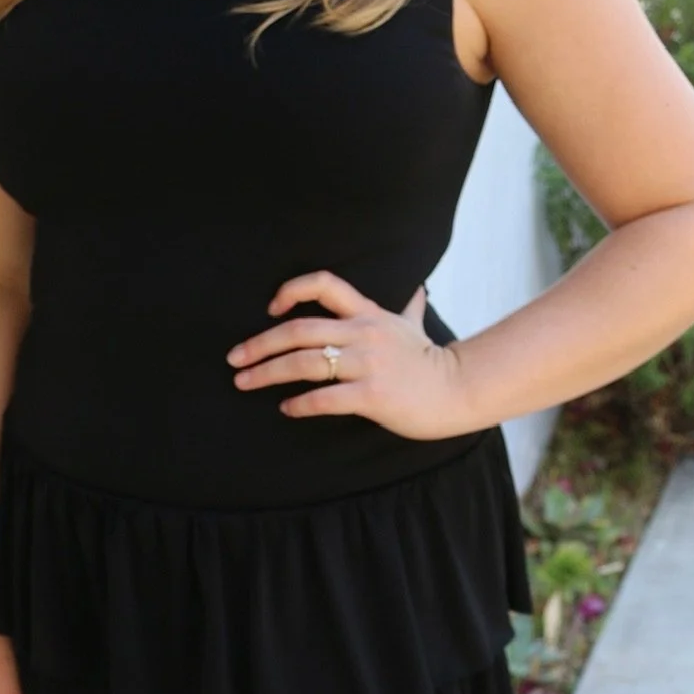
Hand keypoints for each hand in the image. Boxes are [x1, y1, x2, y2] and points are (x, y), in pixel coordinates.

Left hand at [227, 270, 474, 438]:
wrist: (458, 391)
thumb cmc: (431, 362)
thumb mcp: (416, 327)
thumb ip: (410, 308)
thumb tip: (418, 289)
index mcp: (368, 313)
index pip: (323, 284)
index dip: (290, 291)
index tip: (269, 309)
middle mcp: (364, 333)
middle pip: (298, 330)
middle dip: (259, 345)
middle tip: (234, 359)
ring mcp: (367, 364)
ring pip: (304, 363)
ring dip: (267, 374)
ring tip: (245, 383)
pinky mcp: (371, 395)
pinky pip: (324, 398)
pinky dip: (299, 404)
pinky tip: (286, 408)